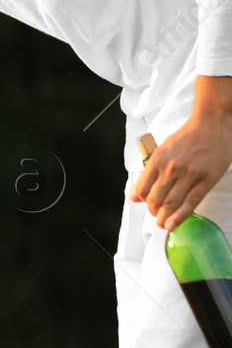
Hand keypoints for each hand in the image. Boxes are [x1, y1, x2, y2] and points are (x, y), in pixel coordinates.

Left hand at [132, 78, 231, 232]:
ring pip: (171, 203)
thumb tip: (135, 196)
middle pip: (155, 199)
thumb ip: (149, 172)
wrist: (212, 123)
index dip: (142, 201)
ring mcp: (189, 175)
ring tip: (162, 224)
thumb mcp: (162, 149)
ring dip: (164, 218)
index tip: (145, 205)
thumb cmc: (187, 136)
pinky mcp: (206, 179)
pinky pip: (191, 202)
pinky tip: (172, 224)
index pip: (142, 189)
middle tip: (156, 215)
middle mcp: (171, 169)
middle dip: (153, 212)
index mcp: (157, 160)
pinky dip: (179, 216)